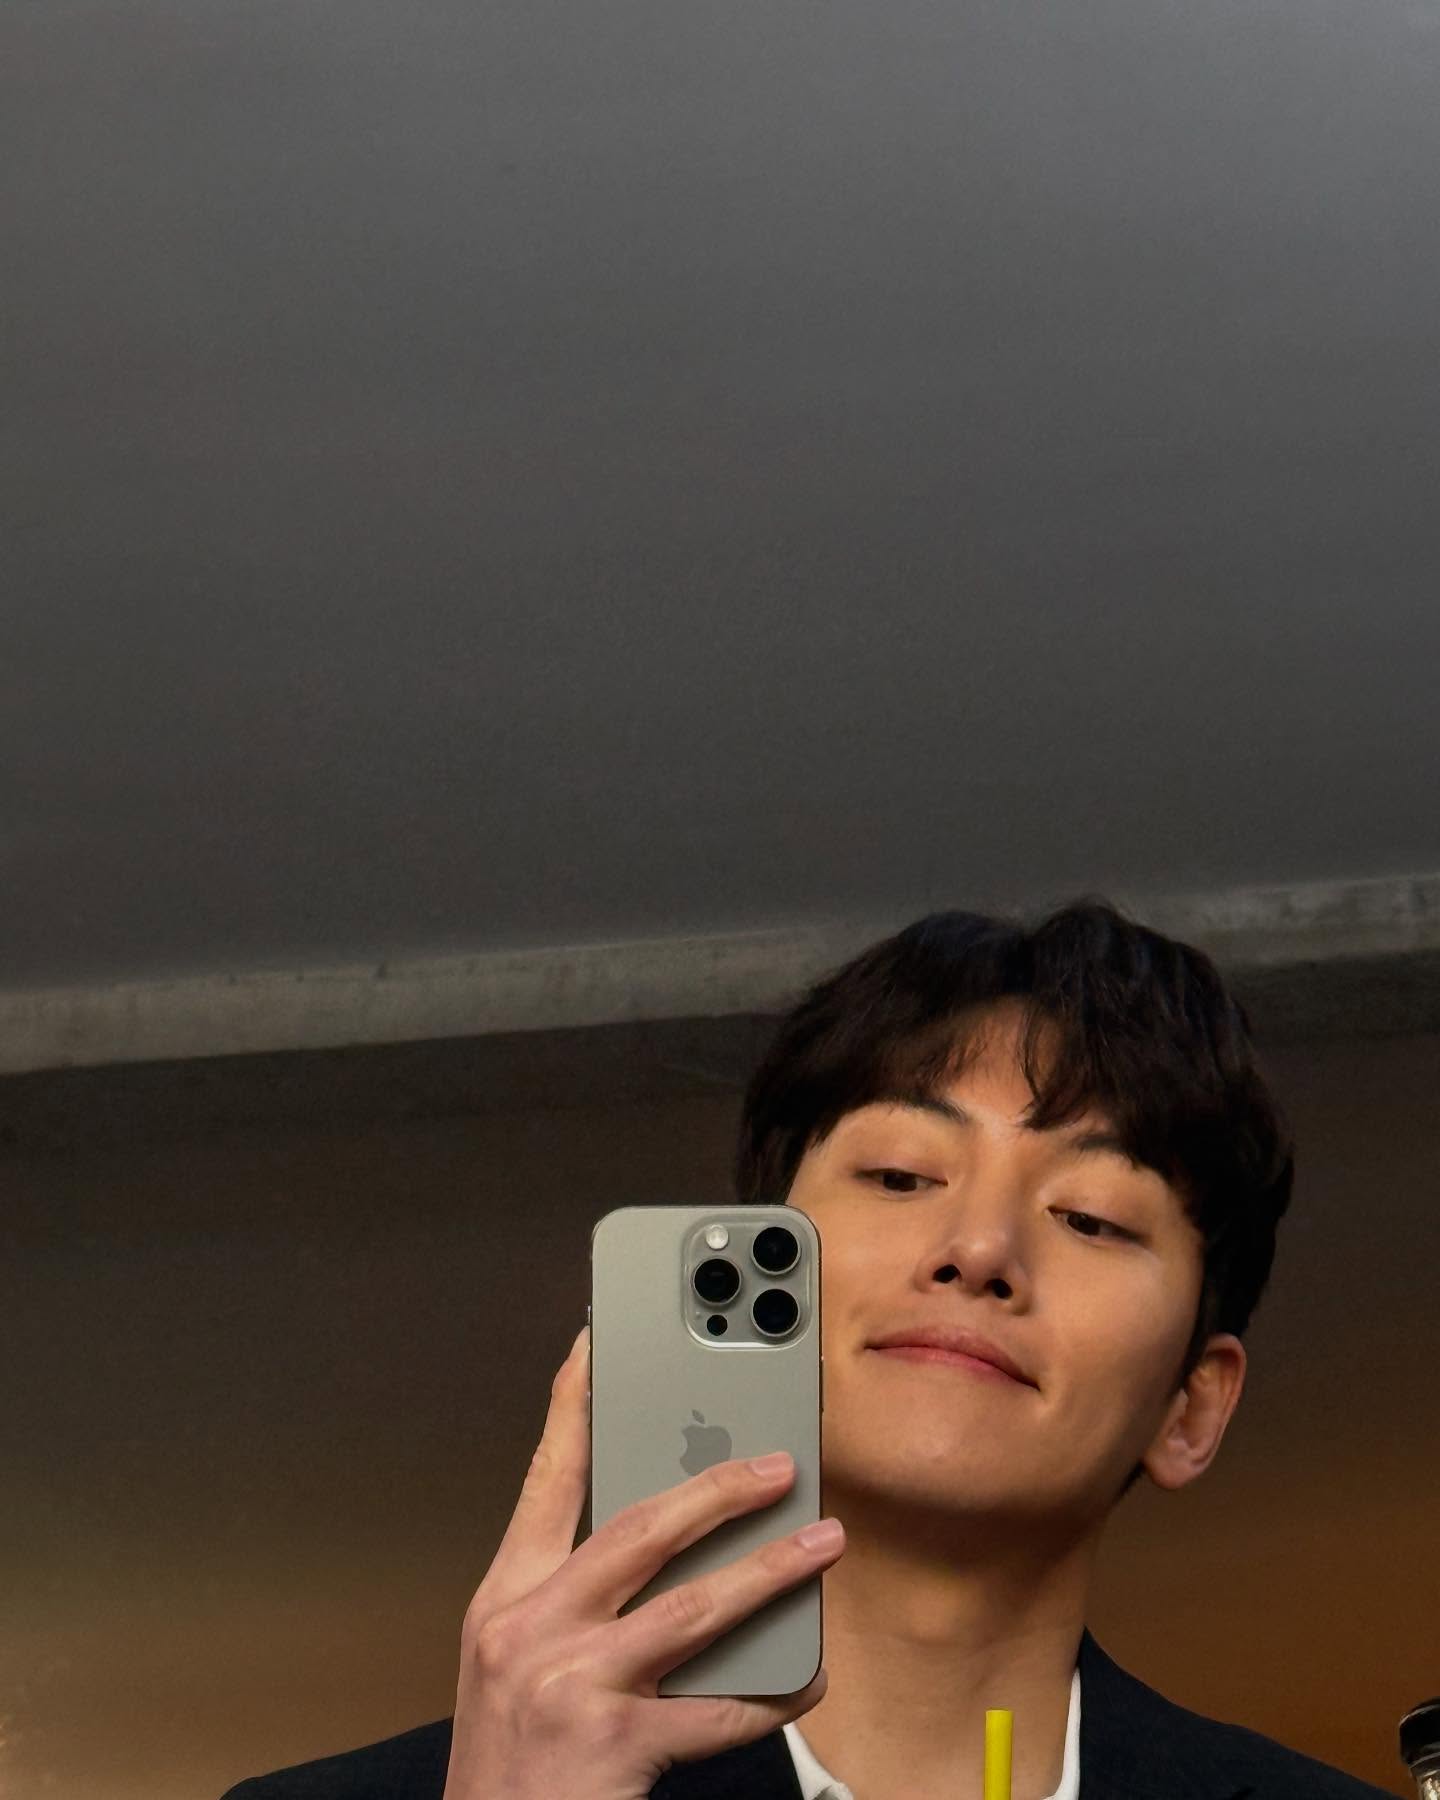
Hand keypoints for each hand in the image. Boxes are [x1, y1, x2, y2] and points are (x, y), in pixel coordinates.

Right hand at [442, 1325, 842, 1799]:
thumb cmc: (510, 1761)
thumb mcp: (514, 1662)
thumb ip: (573, 1595)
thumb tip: (669, 1538)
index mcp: (504, 1598)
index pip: (546, 1477)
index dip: (574, 1403)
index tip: (599, 1341)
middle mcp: (528, 1628)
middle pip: (637, 1528)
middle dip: (718, 1487)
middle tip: (782, 1464)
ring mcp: (570, 1683)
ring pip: (691, 1607)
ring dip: (770, 1571)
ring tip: (824, 1545)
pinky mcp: (613, 1745)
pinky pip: (717, 1709)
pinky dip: (772, 1692)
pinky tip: (810, 1673)